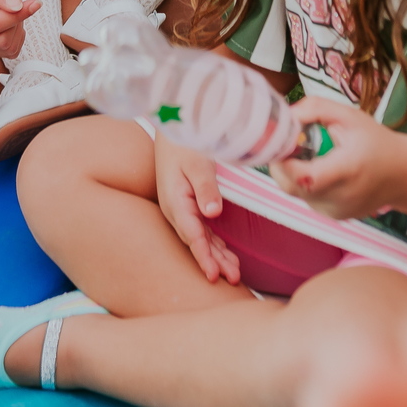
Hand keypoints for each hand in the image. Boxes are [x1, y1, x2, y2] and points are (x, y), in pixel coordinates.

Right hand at [0, 0, 39, 57]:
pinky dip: (14, 36)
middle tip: (19, 1)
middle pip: (1, 41)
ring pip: (5, 48)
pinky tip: (10, 18)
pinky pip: (5, 50)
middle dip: (17, 21)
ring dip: (17, 29)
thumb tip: (17, 7)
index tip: (36, 2)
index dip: (18, 15)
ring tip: (12, 7)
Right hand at [155, 134, 240, 284]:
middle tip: (233, 279)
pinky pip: (201, 229)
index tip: (213, 275)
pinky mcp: (188, 204)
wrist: (172, 127)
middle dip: (214, 261)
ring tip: (233, 273)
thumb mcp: (197, 162)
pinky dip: (213, 243)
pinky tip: (224, 253)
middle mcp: (176, 209)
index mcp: (175, 201)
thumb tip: (213, 214)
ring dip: (216, 255)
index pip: (191, 235)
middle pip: (196, 241)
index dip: (203, 256)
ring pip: (200, 237)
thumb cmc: (184, 142)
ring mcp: (181, 208)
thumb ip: (205, 187)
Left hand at [269, 96, 405, 220]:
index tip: (282, 139)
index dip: (283, 159)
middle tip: (287, 141)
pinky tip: (319, 168)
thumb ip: (316, 108)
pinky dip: (303, 182)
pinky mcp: (333, 216)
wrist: (402, 174)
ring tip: (308, 153)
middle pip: (291, 185)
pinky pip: (306, 198)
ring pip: (295, 192)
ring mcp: (336, 211)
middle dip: (280, 162)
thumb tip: (287, 115)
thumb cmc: (375, 142)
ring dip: (291, 172)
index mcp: (347, 170)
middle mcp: (340, 197)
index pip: (304, 176)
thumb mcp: (349, 116)